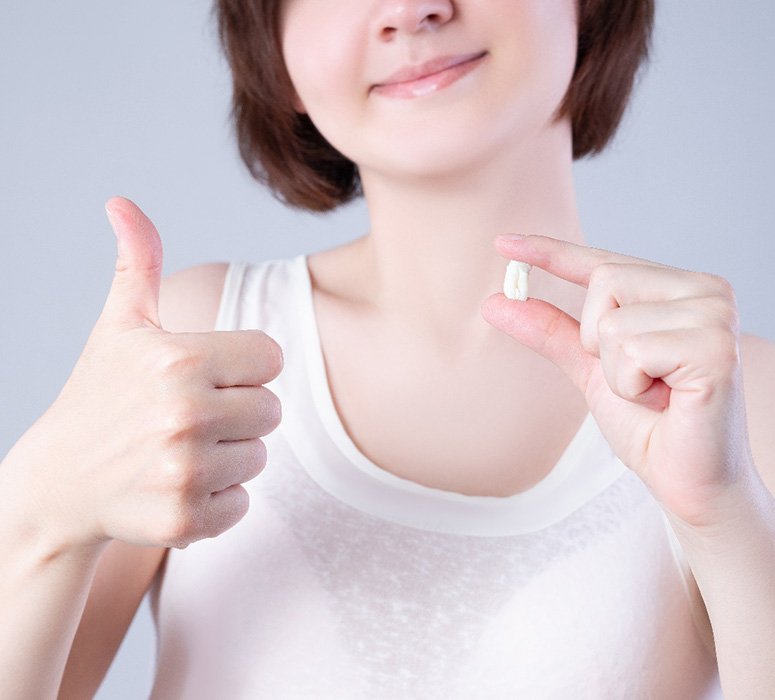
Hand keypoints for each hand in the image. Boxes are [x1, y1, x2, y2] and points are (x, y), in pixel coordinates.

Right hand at [5, 197, 282, 550]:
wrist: (58, 483)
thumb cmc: (100, 394)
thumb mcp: (120, 326)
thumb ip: (139, 263)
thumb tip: (122, 201)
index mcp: (179, 359)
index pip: (272, 357)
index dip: (242, 366)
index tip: (205, 374)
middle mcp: (184, 414)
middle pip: (273, 409)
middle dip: (239, 412)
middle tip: (191, 417)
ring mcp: (183, 472)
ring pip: (260, 456)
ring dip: (230, 455)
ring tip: (179, 451)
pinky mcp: (184, 520)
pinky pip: (244, 503)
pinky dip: (219, 500)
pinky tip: (177, 486)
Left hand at [481, 235, 752, 528]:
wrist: (686, 480)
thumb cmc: (649, 424)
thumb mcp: (589, 368)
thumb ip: (551, 332)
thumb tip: (496, 301)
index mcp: (678, 289)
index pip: (604, 262)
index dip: (551, 252)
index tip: (503, 242)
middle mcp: (705, 291)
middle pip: (604, 281)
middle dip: (597, 341)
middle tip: (637, 377)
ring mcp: (715, 316)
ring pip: (611, 323)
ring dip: (616, 371)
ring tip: (655, 392)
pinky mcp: (716, 349)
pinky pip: (630, 352)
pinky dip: (631, 386)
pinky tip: (666, 400)